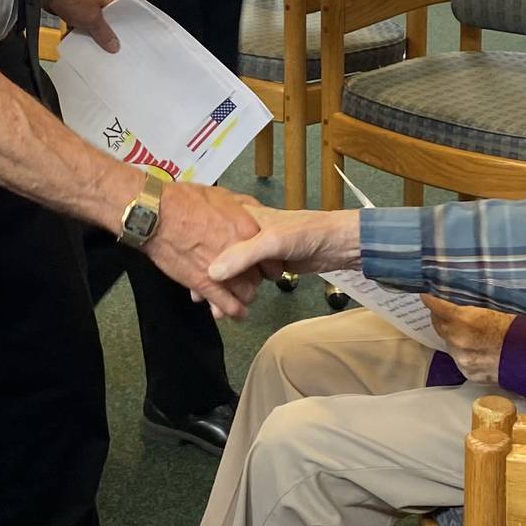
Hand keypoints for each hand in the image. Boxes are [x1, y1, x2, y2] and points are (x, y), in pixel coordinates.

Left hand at [48, 0, 123, 53]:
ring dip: (90, 34)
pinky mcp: (76, 9)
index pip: (124, 18)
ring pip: (93, 25)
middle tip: (108, 48)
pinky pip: (81, 24)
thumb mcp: (92, 19)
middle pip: (108, 23)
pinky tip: (77, 40)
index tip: (124, 44)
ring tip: (92, 46)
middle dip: (106, 36)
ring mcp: (88, 5)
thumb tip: (114, 45)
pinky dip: (78, 32)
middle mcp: (101, 1)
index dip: (124, 31)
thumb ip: (104, 34)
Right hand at [144, 183, 264, 314]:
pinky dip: (233, 311)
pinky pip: (226, 304)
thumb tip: (256, 213)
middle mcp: (242, 251)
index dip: (267, 261)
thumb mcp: (224, 195)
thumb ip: (245, 207)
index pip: (271, 255)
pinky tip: (237, 315)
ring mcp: (224, 269)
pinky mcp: (204, 283)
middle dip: (255, 279)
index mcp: (249, 229)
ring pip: (246, 293)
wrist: (157, 214)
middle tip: (247, 278)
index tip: (262, 263)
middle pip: (260, 275)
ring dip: (244, 296)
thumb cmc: (186, 200)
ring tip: (241, 296)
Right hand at [207, 207, 361, 317]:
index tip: (185, 270)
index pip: (213, 234)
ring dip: (220, 287)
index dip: (199, 252)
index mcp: (244, 218)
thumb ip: (244, 255)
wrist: (340, 243)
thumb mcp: (273, 240)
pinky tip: (226, 305)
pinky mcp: (269, 265)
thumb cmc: (309, 232)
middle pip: (219, 255)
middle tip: (197, 296)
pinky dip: (235, 291)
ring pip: (232, 269)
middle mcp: (247, 232)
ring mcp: (258, 250)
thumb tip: (213, 273)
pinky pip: (246, 279)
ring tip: (209, 306)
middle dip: (207, 277)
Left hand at [421, 294, 512, 383]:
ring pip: (448, 343)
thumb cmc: (517, 328)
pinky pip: (459, 358)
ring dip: (452, 335)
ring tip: (465, 329)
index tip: (426, 294)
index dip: (431, 299)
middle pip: (439, 325)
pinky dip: (463, 351)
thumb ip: (473, 306)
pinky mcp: (468, 372)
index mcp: (465, 320)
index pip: (438, 307)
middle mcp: (459, 341)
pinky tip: (475, 346)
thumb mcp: (496, 308)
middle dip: (440, 316)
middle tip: (444, 308)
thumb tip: (462, 298)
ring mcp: (462, 359)